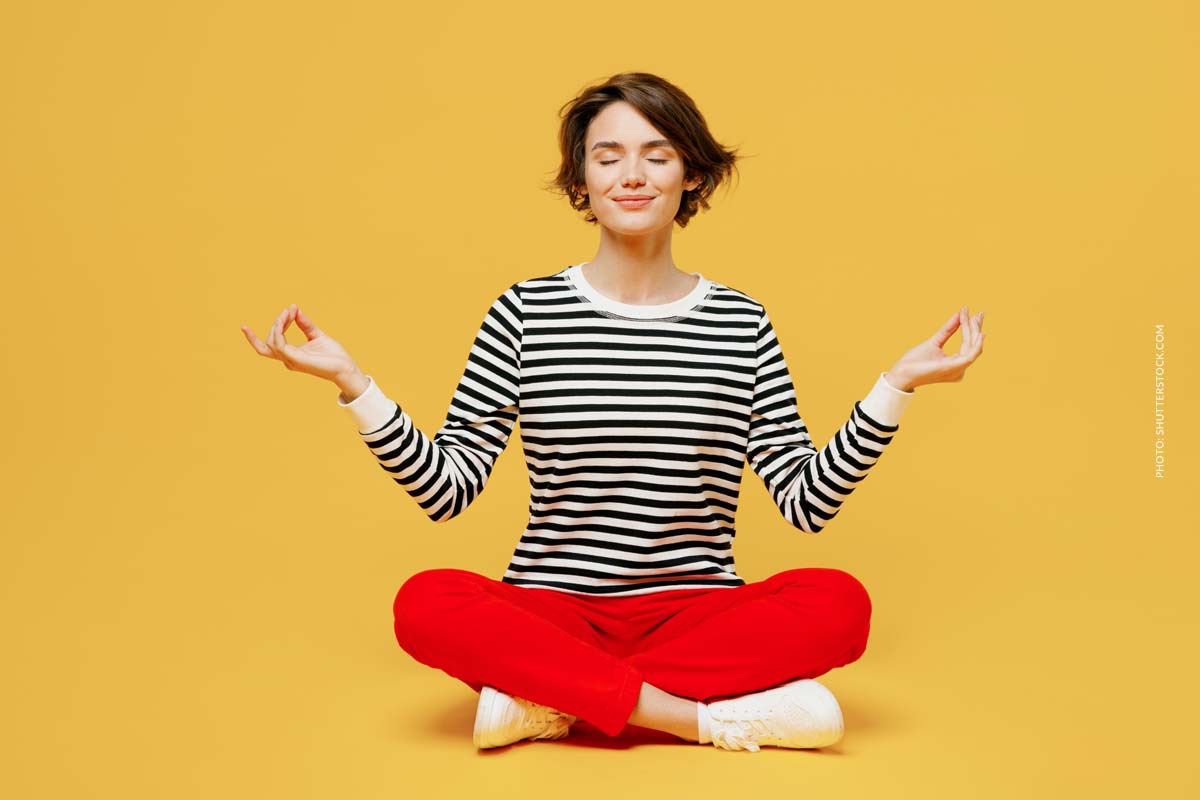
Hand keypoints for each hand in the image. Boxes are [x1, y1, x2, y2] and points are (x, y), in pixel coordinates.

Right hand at [241, 304, 361, 384]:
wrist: (345, 367)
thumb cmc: (333, 355)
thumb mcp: (316, 335)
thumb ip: (305, 324)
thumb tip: (295, 309)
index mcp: (291, 355)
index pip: (269, 345)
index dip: (273, 327)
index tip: (288, 310)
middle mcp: (288, 359)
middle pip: (267, 342)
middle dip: (276, 324)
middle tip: (288, 310)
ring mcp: (290, 360)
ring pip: (271, 342)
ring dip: (277, 325)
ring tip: (289, 312)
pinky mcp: (295, 360)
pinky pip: (279, 345)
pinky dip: (279, 331)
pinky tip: (286, 319)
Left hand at [885, 306, 984, 390]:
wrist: (902, 373)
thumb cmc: (915, 361)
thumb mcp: (934, 342)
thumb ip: (947, 330)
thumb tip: (958, 315)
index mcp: (956, 365)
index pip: (969, 345)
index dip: (972, 329)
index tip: (971, 314)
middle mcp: (960, 370)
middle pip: (974, 346)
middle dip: (976, 328)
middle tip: (980, 313)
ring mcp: (957, 370)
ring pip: (973, 348)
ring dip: (974, 331)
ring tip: (974, 317)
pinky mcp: (953, 368)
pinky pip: (970, 355)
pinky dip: (976, 344)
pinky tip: (979, 333)